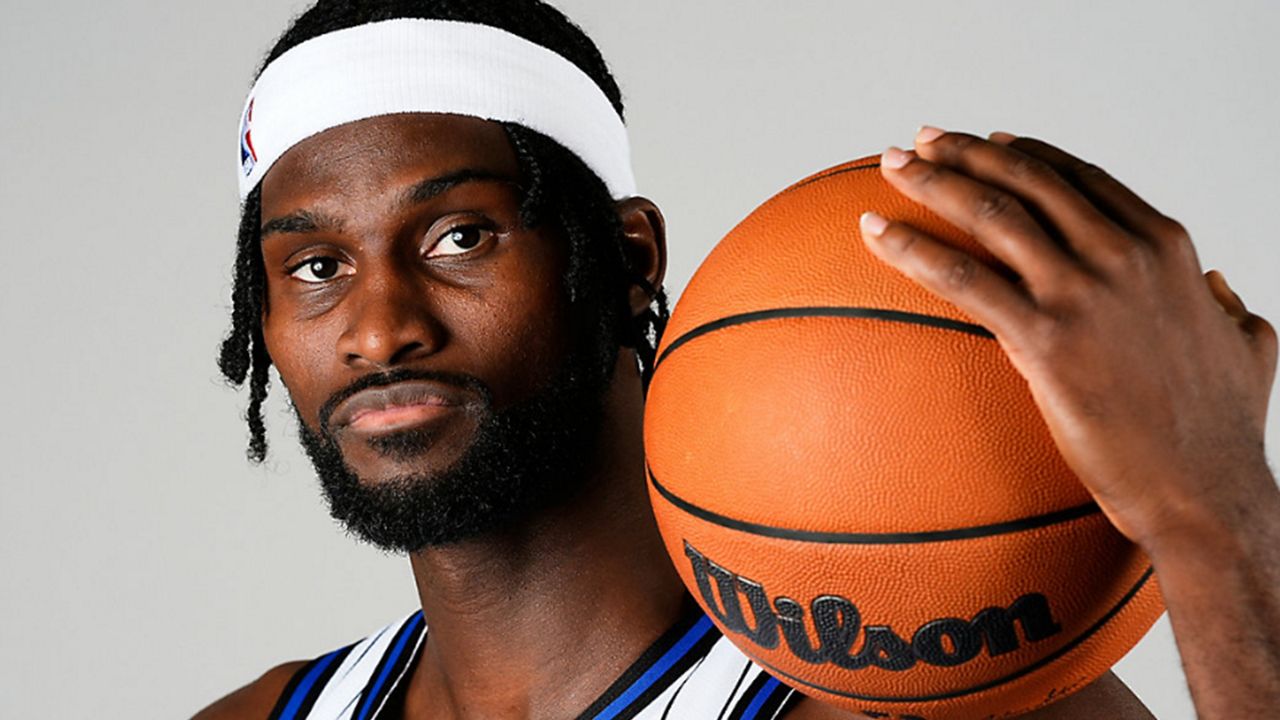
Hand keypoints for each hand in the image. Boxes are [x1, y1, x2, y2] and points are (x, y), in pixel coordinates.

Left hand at [858, 127, 1277, 548]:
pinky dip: (911, 248)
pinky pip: (962, 277)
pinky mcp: (1047, 337)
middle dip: (965, 150)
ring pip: (993, 211)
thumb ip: (1228, 308)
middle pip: (1028, 180)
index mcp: (1166, 248)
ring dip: (933, 179)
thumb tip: (1220, 287)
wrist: (1204, 493)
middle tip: (918, 142)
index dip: (1027, 154)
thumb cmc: (1223, 434)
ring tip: (890, 166)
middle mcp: (1124, 254)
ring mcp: (1085, 292)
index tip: (987, 141)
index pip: (1080, 179)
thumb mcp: (1248, 348)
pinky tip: (873, 233)